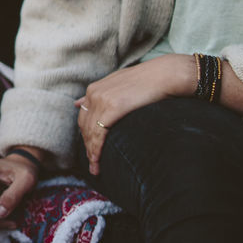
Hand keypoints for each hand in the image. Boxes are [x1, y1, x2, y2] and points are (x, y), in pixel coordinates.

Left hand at [75, 54, 191, 173]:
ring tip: (96, 168)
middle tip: (93, 165)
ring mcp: (101, 100)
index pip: (84, 118)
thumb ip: (100, 95)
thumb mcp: (118, 86)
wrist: (165, 75)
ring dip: (91, 152)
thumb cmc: (147, 82)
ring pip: (90, 132)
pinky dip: (96, 149)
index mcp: (94, 89)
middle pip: (84, 127)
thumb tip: (77, 103)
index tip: (90, 151)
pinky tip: (98, 161)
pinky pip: (99, 133)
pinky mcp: (112, 107)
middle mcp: (94, 94)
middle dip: (87, 147)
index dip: (86, 136)